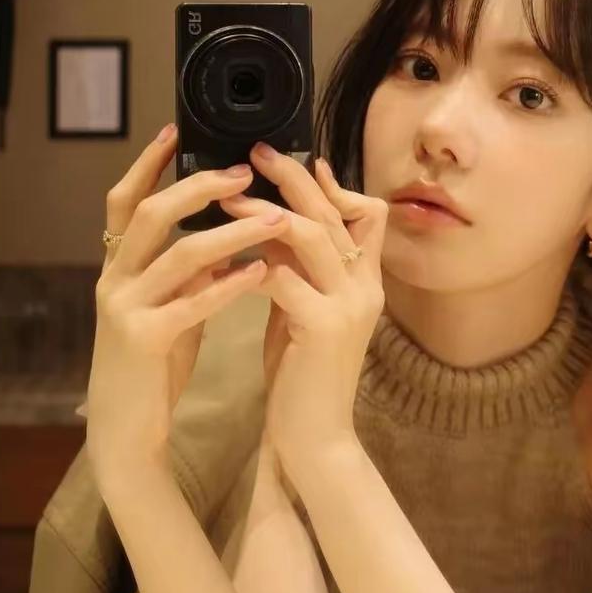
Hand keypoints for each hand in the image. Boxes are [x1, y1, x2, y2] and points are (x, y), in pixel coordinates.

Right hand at [84, 126, 282, 492]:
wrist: (125, 432)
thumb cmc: (152, 367)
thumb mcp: (168, 308)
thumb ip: (185, 274)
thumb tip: (222, 240)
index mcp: (118, 268)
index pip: (124, 201)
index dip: (146, 163)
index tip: (176, 130)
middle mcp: (114, 281)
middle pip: (150, 214)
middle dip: (197, 186)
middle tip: (243, 171)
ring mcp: (124, 309)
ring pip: (178, 254)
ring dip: (230, 232)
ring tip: (273, 218)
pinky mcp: (142, 341)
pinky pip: (190, 304)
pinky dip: (228, 284)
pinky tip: (260, 271)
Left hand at [218, 144, 388, 473]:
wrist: (315, 440)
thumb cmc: (303, 376)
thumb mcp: (306, 311)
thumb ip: (299, 270)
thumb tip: (271, 226)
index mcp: (366, 282)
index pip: (368, 213)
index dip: (333, 185)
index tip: (299, 161)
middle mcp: (366, 288)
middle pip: (333, 212)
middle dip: (291, 178)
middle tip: (255, 153)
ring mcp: (348, 307)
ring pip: (310, 235)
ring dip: (265, 211)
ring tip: (230, 196)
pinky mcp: (322, 329)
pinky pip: (283, 278)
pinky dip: (251, 261)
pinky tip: (223, 255)